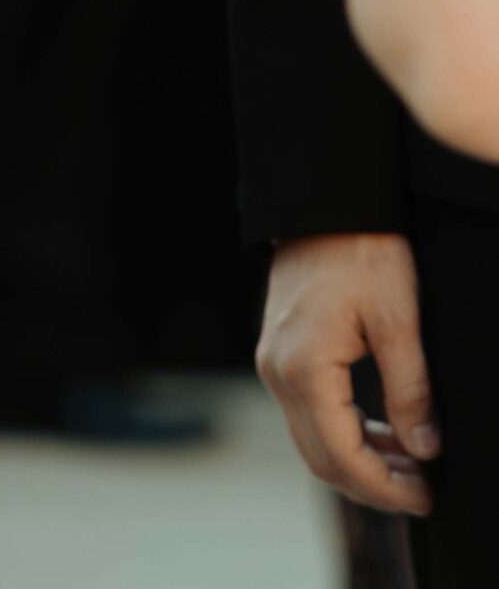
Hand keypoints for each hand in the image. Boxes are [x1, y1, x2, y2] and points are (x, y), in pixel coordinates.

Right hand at [255, 234, 438, 517]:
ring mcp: (273, 362)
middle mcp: (277, 372)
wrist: (323, 202)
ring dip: (360, 461)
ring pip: (313, 439)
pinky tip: (382, 432)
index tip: (425, 497)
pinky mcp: (280, 353)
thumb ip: (410, 390)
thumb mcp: (398, 320)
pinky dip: (344, 433)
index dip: (385, 488)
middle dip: (373, 485)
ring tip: (411, 465)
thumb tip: (424, 450)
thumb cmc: (362, 250)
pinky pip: (308, 413)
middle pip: (321, 458)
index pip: (343, 456)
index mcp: (304, 368)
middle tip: (422, 491)